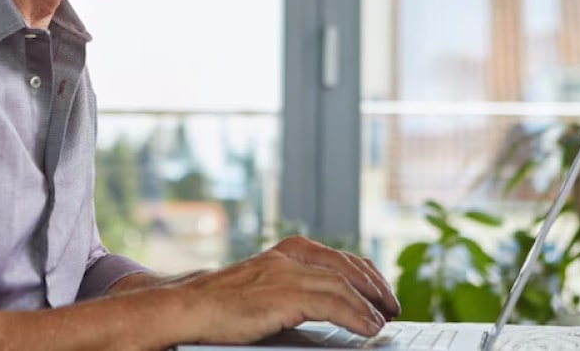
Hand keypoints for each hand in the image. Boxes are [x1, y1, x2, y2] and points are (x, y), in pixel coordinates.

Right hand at [170, 235, 399, 344]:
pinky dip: (355, 316)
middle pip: (346, 267)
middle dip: (374, 286)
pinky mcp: (282, 297)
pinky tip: (367, 328)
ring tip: (383, 321)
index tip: (381, 291)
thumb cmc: (221, 303)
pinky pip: (331, 305)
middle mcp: (288, 258)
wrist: (188, 307)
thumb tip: (321, 302)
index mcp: (285, 251)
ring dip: (369, 305)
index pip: (338, 257)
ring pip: (342, 285)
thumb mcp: (262, 285)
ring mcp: (285, 275)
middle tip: (392, 306)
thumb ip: (290, 286)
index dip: (365, 274)